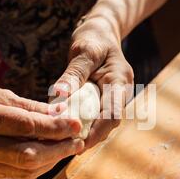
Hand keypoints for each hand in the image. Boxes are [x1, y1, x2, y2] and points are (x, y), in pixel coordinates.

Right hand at [0, 85, 83, 178]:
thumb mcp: (2, 95)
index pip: (26, 126)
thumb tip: (64, 114)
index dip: (55, 127)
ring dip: (54, 159)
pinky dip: (43, 166)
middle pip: (29, 153)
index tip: (76, 124)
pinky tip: (54, 155)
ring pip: (28, 168)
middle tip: (78, 140)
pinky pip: (22, 175)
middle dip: (59, 148)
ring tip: (70, 146)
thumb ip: (33, 108)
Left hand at [53, 17, 133, 149]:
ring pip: (103, 122)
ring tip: (64, 142)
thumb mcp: (83, 51)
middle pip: (109, 123)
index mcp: (120, 81)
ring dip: (86, 132)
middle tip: (66, 147)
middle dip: (90, 137)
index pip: (113, 114)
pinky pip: (96, 115)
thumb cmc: (93, 37)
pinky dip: (83, 123)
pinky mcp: (105, 98)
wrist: (102, 31)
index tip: (78, 143)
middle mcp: (120, 93)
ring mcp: (114, 97)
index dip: (97, 132)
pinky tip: (67, 129)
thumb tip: (59, 96)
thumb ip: (73, 75)